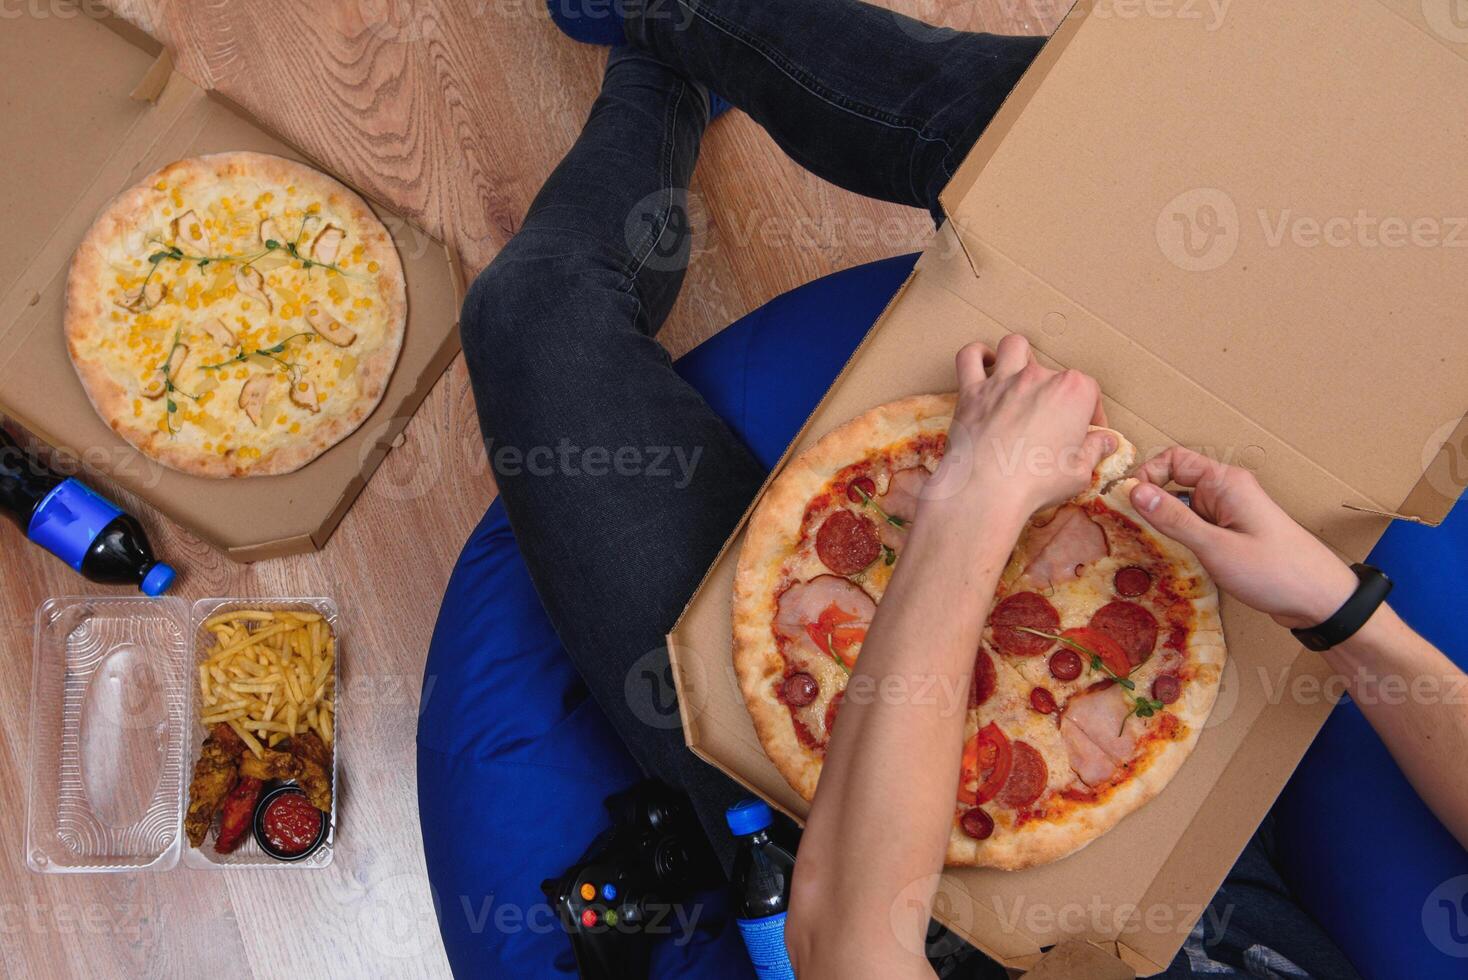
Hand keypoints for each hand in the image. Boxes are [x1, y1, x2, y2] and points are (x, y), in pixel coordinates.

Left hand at [929, 335, 1113, 517]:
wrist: (986, 491)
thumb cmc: (1037, 483)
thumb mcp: (1079, 473)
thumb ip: (1095, 450)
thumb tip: (1108, 442)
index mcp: (1073, 392)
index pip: (1090, 392)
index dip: (1091, 413)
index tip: (1087, 432)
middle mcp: (1038, 377)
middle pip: (1054, 374)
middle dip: (1057, 396)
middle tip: (1053, 422)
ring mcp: (1003, 381)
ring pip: (1014, 347)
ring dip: (1020, 357)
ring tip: (1022, 379)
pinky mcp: (972, 392)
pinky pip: (969, 358)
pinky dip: (977, 355)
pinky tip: (985, 363)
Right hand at [1130, 447, 1357, 628]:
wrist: (1320, 600)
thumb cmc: (1273, 570)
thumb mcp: (1215, 547)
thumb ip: (1173, 519)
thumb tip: (1133, 491)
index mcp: (1225, 482)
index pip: (1174, 460)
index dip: (1147, 475)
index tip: (1127, 502)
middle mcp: (1227, 491)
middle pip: (1175, 483)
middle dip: (1150, 503)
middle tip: (1126, 528)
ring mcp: (1230, 513)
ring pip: (1184, 508)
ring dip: (1165, 524)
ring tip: (1144, 547)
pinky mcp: (1232, 535)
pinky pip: (1197, 527)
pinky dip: (1180, 539)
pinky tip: (1170, 559)